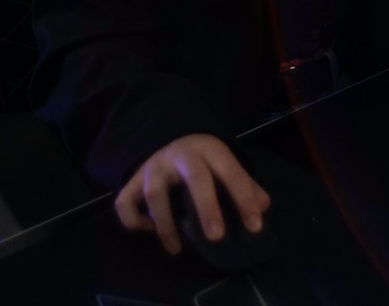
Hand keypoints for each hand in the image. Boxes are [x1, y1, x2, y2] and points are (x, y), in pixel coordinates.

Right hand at [114, 133, 270, 254]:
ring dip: (165, 223)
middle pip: (194, 176)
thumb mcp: (225, 165)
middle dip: (206, 206)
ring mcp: (154, 167)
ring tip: (177, 249)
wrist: (168, 139)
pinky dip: (134, 220)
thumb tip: (263, 207)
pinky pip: (125, 201)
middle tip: (217, 237)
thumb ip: (245, 185)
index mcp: (209, 149)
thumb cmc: (204, 161)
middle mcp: (180, 155)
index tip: (254, 227)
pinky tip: (149, 232)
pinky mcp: (133, 180)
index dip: (244, 198)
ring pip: (155, 192)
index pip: (230, 171)